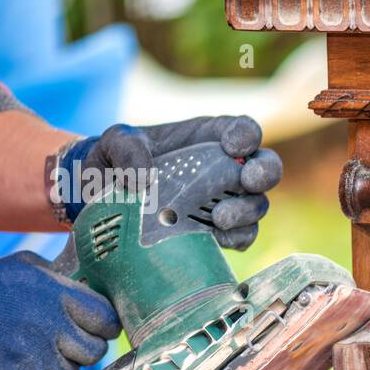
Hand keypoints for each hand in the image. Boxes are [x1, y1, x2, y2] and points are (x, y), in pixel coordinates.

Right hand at [0, 253, 119, 369]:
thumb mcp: (22, 268)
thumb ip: (58, 279)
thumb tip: (87, 286)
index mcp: (59, 295)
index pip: (107, 320)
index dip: (100, 328)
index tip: (88, 331)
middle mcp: (53, 325)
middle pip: (93, 352)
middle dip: (75, 352)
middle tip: (48, 345)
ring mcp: (38, 356)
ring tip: (20, 354)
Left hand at [53, 115, 281, 249]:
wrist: (103, 198)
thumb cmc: (117, 160)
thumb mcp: (115, 142)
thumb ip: (127, 149)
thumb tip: (143, 180)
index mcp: (211, 138)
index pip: (245, 130)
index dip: (247, 136)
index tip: (233, 147)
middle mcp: (228, 169)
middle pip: (267, 168)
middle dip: (264, 174)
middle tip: (247, 181)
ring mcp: (228, 202)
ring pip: (257, 205)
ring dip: (245, 211)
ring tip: (219, 218)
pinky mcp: (220, 232)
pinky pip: (243, 236)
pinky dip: (236, 238)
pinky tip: (217, 238)